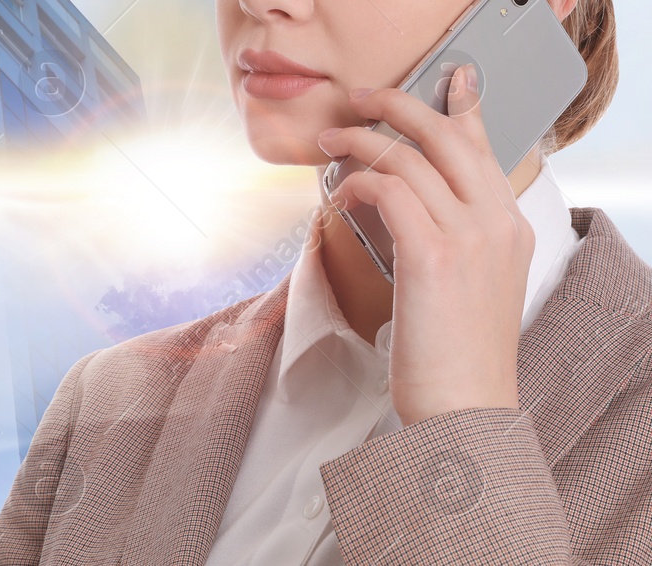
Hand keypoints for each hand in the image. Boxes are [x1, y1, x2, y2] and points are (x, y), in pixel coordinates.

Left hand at [319, 65, 532, 425]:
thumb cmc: (455, 355)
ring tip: (330, 144)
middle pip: (448, 137)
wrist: (466, 407)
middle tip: (359, 100)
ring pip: (410, 159)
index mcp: (510, 228)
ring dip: (362, 143)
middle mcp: (496, 224)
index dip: (456, 110)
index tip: (436, 86)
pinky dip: (359, 183)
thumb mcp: (467, 286)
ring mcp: (469, 238)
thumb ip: (452, 241)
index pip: (484, 149)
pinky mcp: (432, 257)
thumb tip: (402, 208)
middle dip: (399, 106)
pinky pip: (390, 192)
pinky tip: (340, 194)